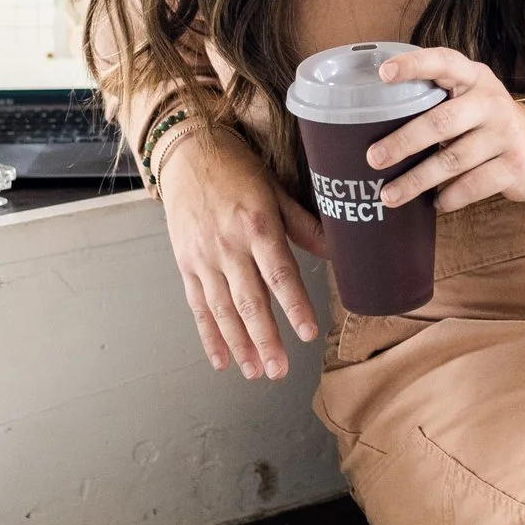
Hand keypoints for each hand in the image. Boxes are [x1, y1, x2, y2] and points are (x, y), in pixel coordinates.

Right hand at [156, 124, 323, 379]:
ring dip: (240, 344)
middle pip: (249, 301)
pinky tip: (222, 359)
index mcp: (257, 225)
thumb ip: (305, 225)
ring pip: (223, 309)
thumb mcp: (276, 191)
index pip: (279, 274)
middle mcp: (228, 245)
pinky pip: (198, 305)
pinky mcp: (186, 263)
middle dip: (265, 339)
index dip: (294, 306)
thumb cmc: (236, 169)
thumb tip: (338, 252)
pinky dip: (210, 335)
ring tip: (256, 372)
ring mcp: (204, 257)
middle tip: (280, 371)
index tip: (307, 333)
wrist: (186, 153)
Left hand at [369, 47, 524, 212]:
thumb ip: (435, 100)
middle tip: (373, 158)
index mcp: (474, 77)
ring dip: (417, 180)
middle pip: (442, 121)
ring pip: (453, 160)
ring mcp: (506, 134)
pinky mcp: (514, 165)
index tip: (383, 73)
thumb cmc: (484, 122)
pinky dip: (449, 197)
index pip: (444, 62)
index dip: (414, 65)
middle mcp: (492, 101)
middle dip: (404, 142)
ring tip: (390, 195)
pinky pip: (473, 185)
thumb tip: (372, 123)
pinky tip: (433, 202)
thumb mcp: (467, 99)